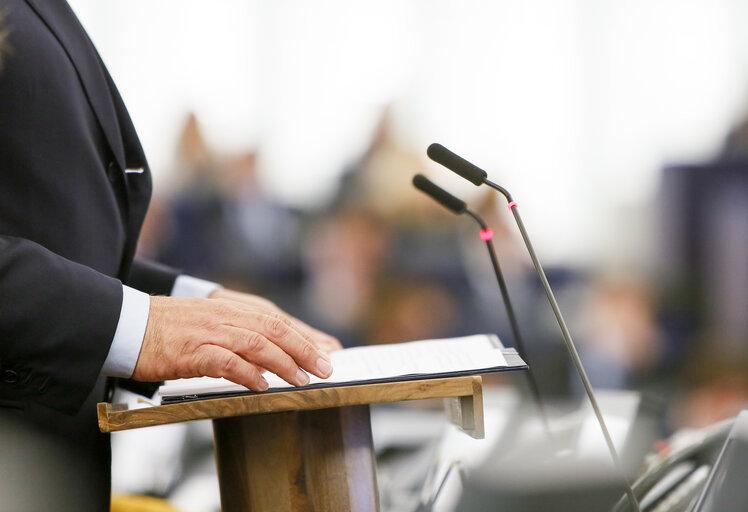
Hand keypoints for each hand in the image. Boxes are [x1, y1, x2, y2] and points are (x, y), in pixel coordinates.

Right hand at [132, 296, 333, 391]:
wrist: (126, 324)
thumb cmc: (166, 328)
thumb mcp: (207, 323)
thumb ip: (236, 334)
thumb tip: (267, 356)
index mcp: (230, 309)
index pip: (276, 321)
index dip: (304, 337)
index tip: (326, 352)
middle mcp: (224, 316)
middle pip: (275, 329)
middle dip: (304, 349)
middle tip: (325, 368)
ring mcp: (209, 332)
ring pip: (257, 343)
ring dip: (284, 362)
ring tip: (301, 379)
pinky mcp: (192, 350)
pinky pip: (226, 361)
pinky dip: (247, 373)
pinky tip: (261, 385)